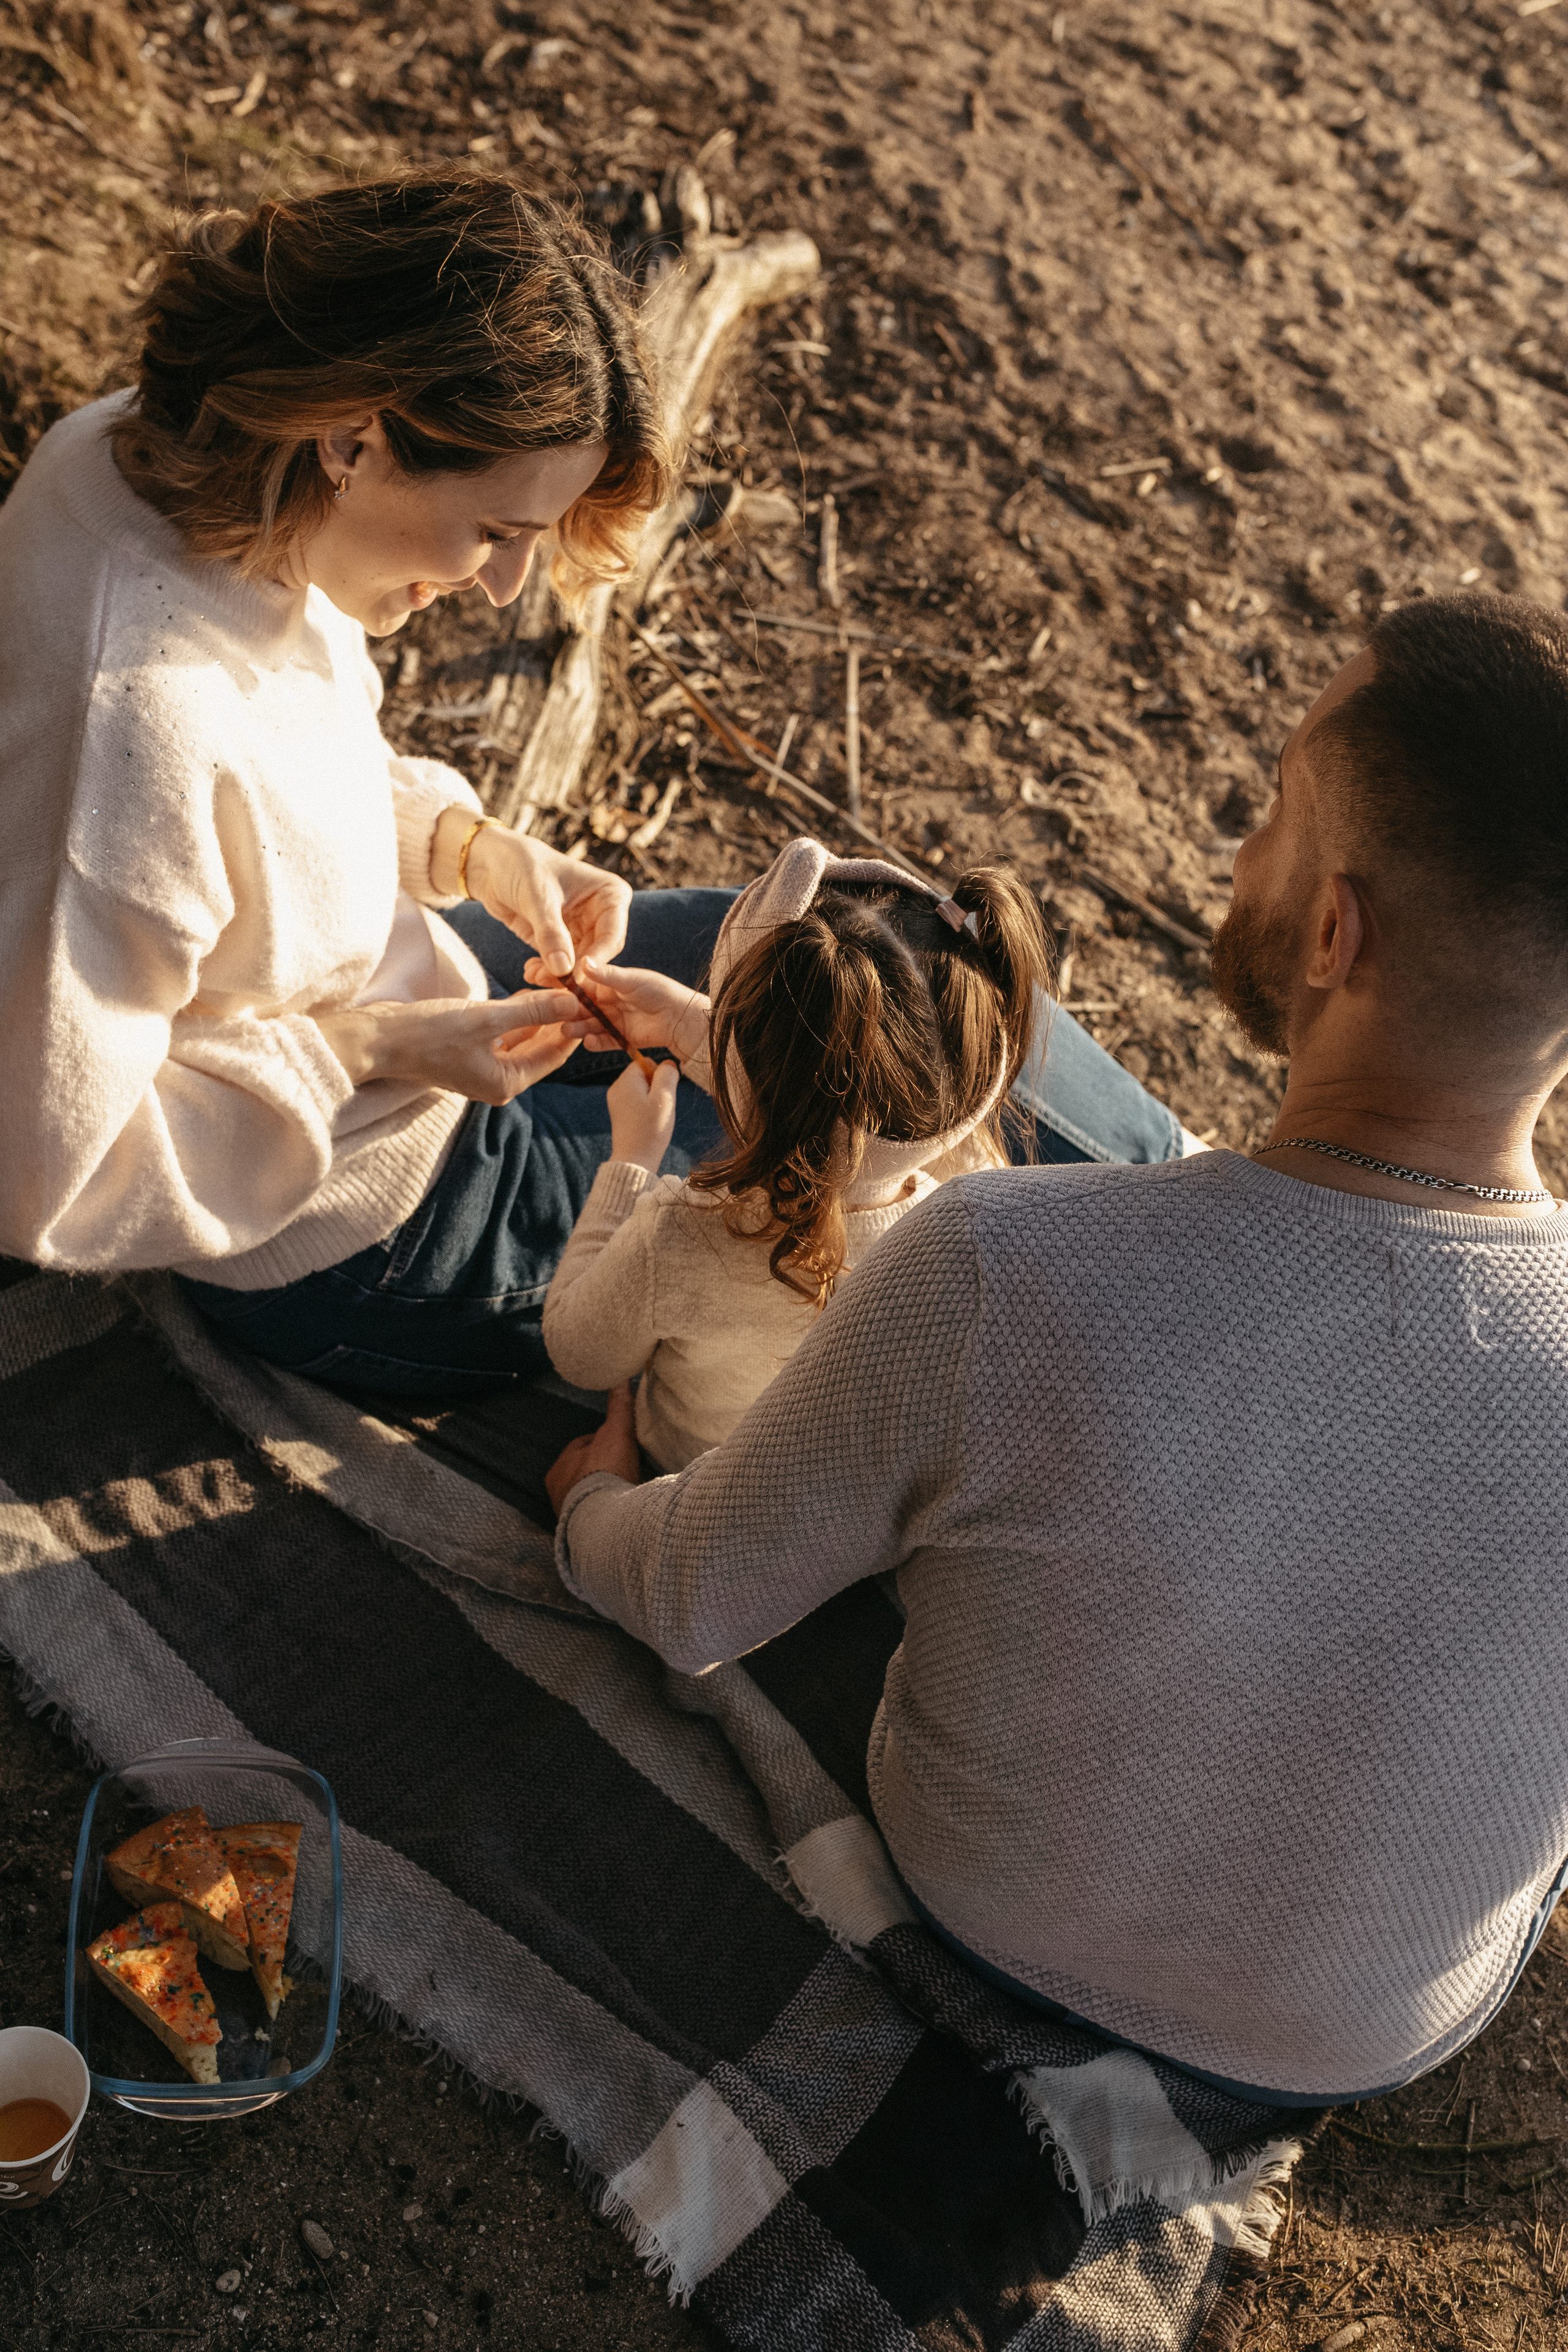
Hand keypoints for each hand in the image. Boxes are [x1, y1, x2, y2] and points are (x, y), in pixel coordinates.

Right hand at [317, 988, 582, 1105]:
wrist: (379, 1039)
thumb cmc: (428, 1033)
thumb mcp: (485, 1018)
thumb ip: (531, 1010)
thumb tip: (572, 1001)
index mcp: (506, 1083)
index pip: (554, 1054)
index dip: (573, 1025)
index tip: (589, 998)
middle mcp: (498, 1081)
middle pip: (540, 1048)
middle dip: (557, 1019)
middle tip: (574, 988)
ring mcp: (483, 1068)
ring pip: (522, 1040)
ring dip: (536, 1015)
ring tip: (553, 985)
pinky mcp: (470, 1053)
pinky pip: (503, 1036)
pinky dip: (515, 1017)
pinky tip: (524, 994)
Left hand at [433, 810, 630, 976]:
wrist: (492, 863)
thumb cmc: (521, 865)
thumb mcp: (538, 897)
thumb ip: (551, 933)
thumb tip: (565, 970)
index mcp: (611, 895)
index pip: (612, 936)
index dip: (597, 959)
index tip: (576, 978)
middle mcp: (602, 914)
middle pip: (598, 955)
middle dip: (576, 972)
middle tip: (553, 986)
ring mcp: (582, 929)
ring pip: (580, 965)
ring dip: (559, 976)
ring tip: (535, 977)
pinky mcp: (562, 941)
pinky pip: (562, 965)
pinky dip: (548, 973)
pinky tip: (531, 973)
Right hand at [529, 958, 710, 1067]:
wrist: (682, 1019)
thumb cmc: (660, 992)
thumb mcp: (632, 980)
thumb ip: (607, 976)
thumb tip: (582, 963)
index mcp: (609, 983)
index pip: (581, 984)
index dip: (563, 985)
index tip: (544, 985)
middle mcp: (608, 1001)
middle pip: (582, 1006)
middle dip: (567, 1010)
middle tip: (551, 1013)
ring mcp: (614, 1020)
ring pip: (590, 1025)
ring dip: (578, 1027)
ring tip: (568, 1030)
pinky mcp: (621, 1038)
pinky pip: (603, 1041)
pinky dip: (595, 1042)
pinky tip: (588, 1042)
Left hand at [546, 1382, 640, 1514]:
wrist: (604, 1521)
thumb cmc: (604, 1472)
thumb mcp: (616, 1433)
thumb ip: (618, 1408)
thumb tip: (619, 1379)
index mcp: (559, 1467)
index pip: (583, 1447)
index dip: (604, 1443)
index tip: (622, 1444)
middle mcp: (559, 1492)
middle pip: (586, 1472)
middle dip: (604, 1469)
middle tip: (628, 1467)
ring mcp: (569, 1515)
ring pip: (591, 1495)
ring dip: (606, 1491)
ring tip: (628, 1489)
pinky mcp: (581, 1533)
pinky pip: (596, 1516)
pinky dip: (609, 1511)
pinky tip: (625, 1509)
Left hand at [608, 1058, 680, 1173]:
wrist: (635, 1159)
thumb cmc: (651, 1129)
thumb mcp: (665, 1097)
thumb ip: (667, 1074)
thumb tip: (668, 1064)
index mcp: (626, 1081)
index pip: (645, 1061)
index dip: (659, 1074)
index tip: (663, 1093)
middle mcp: (616, 1088)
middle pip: (643, 1075)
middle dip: (656, 1087)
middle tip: (660, 1106)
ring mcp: (616, 1101)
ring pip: (641, 1089)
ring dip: (653, 1098)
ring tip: (655, 1116)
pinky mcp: (619, 1113)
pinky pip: (636, 1101)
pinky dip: (645, 1108)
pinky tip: (649, 1122)